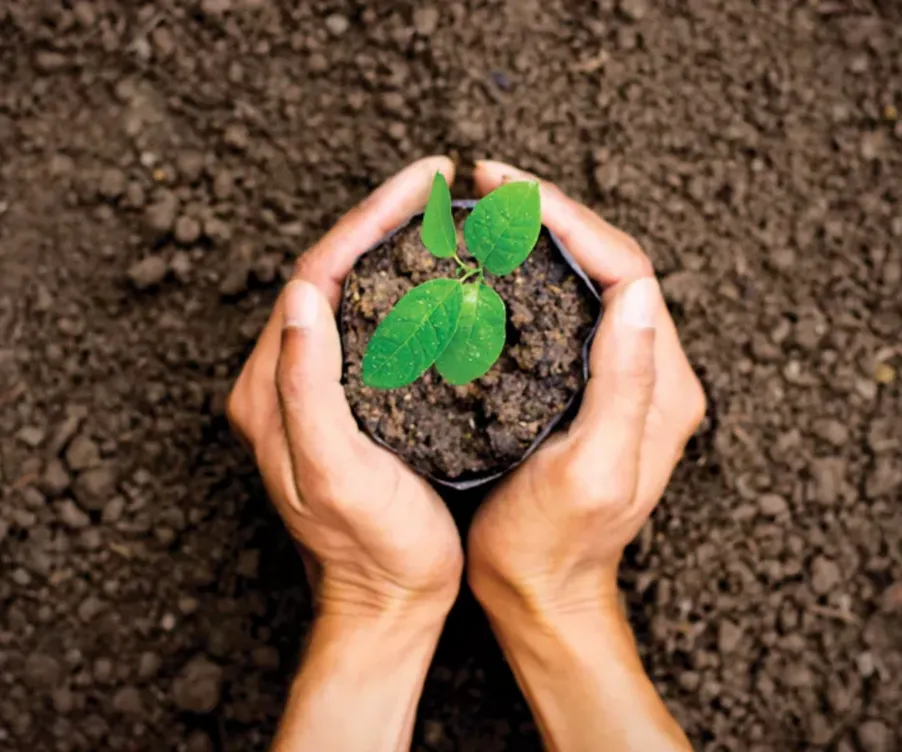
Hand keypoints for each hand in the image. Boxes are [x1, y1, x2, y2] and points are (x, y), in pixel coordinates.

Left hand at [228, 157, 463, 621]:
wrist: (389, 598)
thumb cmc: (372, 547)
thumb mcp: (334, 474)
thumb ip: (305, 388)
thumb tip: (300, 295)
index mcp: (272, 389)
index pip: (314, 277)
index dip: (367, 221)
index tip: (422, 183)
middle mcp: (284, 379)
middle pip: (328, 272)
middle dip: (379, 218)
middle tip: (435, 182)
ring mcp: (314, 388)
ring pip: (349, 291)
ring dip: (389, 244)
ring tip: (438, 212)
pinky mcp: (345, 400)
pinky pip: (368, 322)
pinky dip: (400, 285)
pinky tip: (435, 273)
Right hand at [468, 159, 705, 618]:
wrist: (539, 591)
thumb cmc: (553, 543)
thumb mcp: (593, 472)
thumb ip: (625, 384)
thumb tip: (636, 291)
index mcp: (660, 384)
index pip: (626, 270)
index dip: (569, 218)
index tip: (509, 190)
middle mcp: (648, 371)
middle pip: (609, 262)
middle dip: (551, 212)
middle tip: (489, 183)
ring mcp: (617, 376)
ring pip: (585, 279)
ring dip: (540, 234)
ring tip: (487, 209)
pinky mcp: (583, 386)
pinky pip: (564, 309)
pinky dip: (529, 273)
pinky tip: (491, 263)